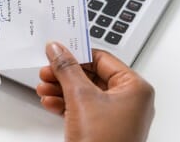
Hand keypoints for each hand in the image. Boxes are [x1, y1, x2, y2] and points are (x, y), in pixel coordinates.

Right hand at [36, 43, 154, 141]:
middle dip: (65, 75)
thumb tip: (58, 50)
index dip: (77, 54)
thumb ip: (67, 69)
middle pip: (92, 76)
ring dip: (62, 89)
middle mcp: (130, 101)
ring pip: (86, 93)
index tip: (56, 51)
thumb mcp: (80, 97)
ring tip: (44, 88)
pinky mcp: (106, 129)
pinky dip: (67, 104)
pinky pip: (85, 109)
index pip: (102, 58)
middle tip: (47, 71)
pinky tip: (51, 103)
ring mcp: (119, 116)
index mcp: (135, 88)